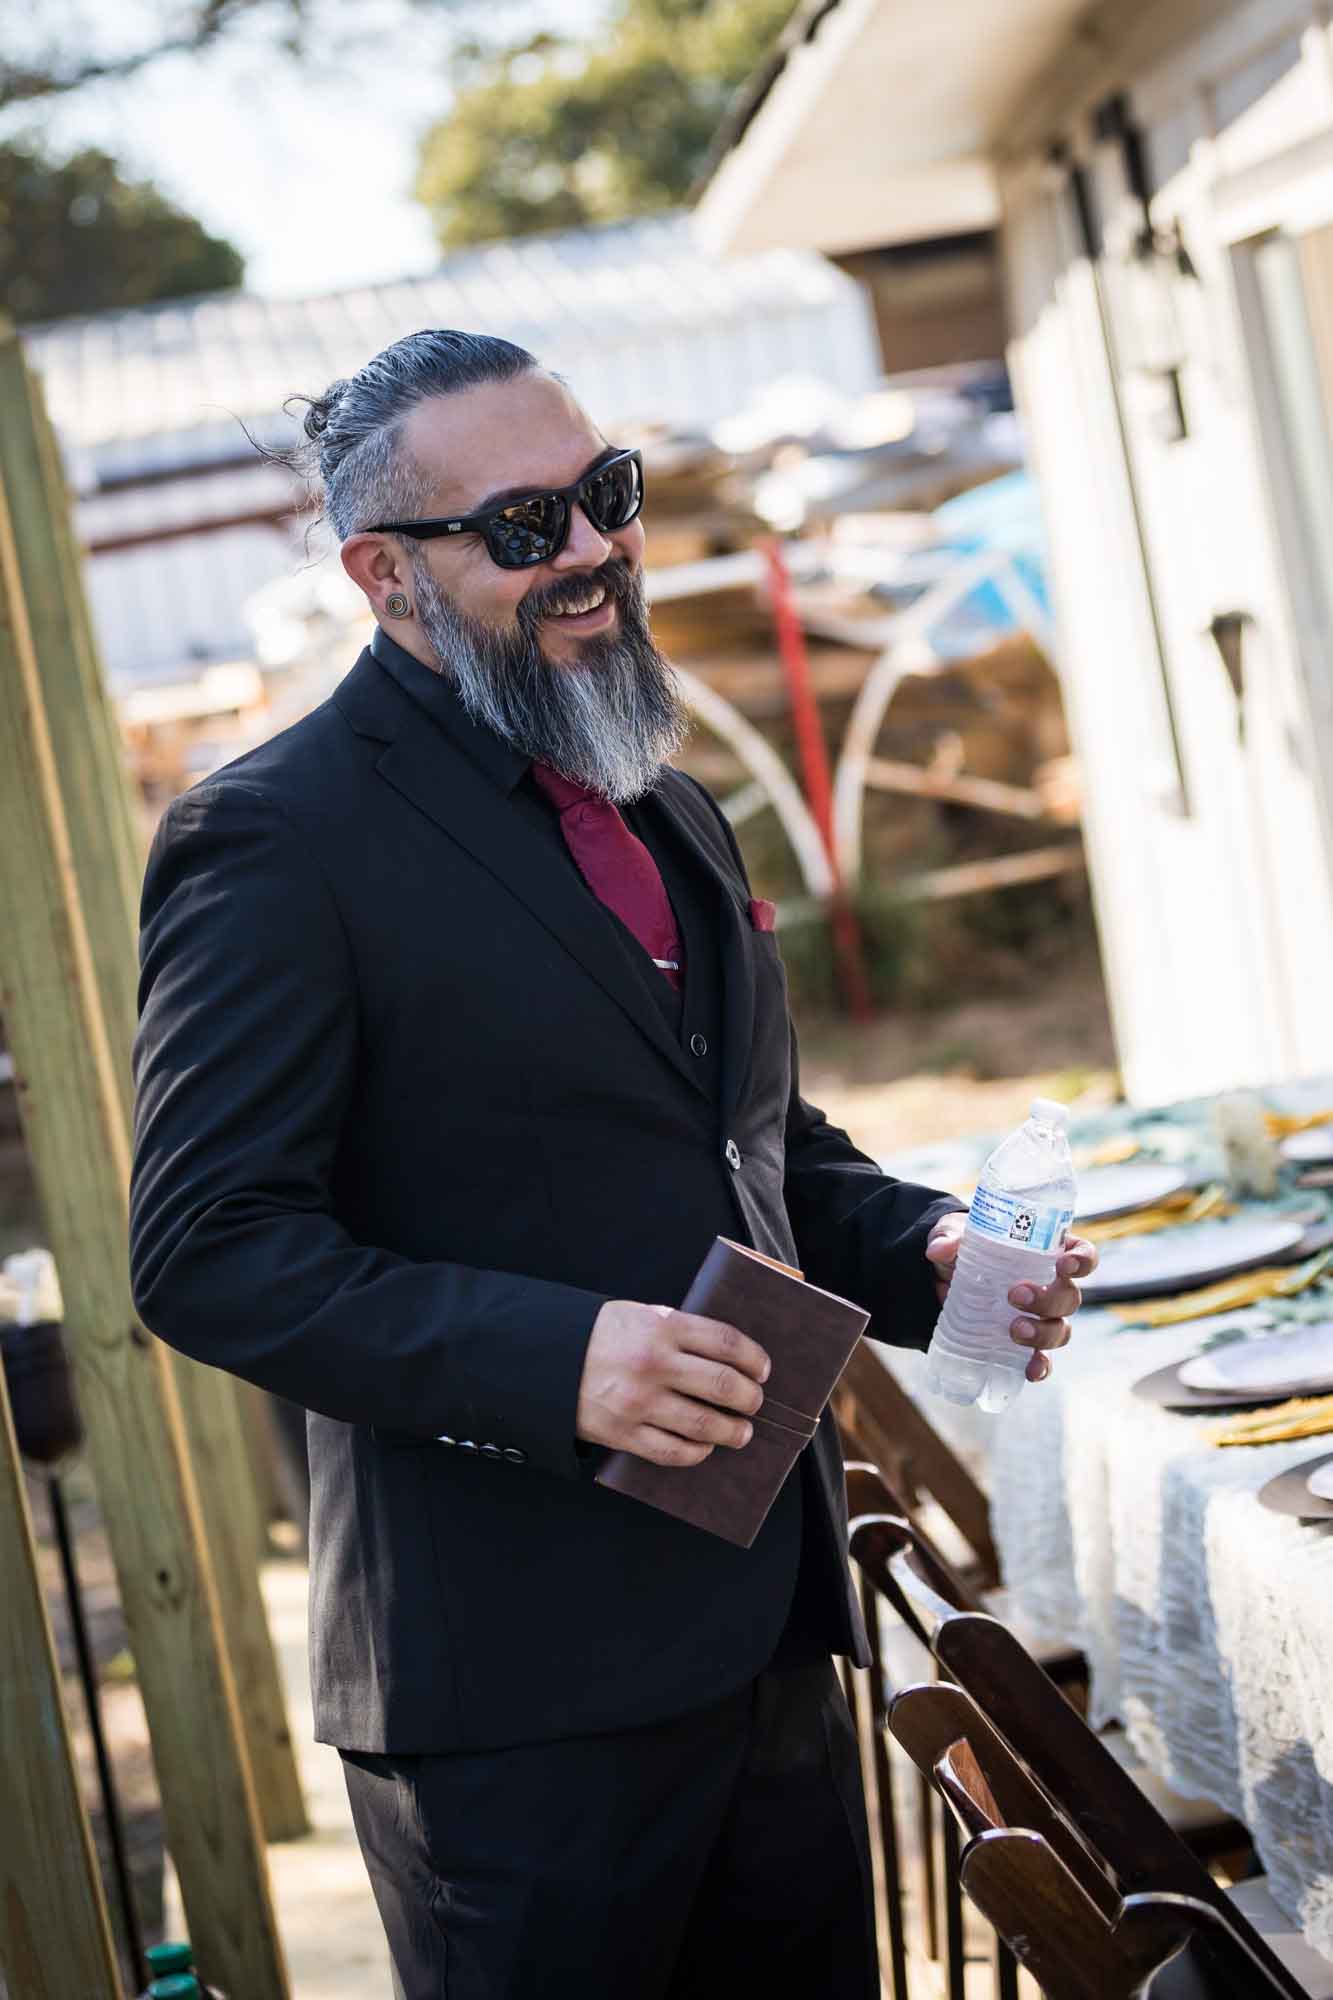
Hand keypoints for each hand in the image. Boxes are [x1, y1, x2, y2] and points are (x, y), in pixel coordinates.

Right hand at [577, 1300, 770, 1465]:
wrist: (547, 1358)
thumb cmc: (602, 1335)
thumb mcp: (642, 1315)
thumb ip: (681, 1331)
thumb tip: (728, 1356)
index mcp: (662, 1328)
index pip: (726, 1342)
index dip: (753, 1358)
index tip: (763, 1369)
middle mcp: (654, 1364)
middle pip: (724, 1385)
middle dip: (750, 1398)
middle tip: (755, 1402)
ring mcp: (639, 1402)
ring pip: (704, 1424)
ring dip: (732, 1431)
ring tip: (741, 1431)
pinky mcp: (624, 1433)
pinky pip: (673, 1451)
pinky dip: (697, 1452)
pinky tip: (705, 1447)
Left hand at [925, 1215, 1099, 1384]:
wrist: (942, 1278)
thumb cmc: (963, 1246)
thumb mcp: (952, 1233)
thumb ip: (948, 1236)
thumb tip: (940, 1250)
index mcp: (1046, 1252)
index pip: (1081, 1254)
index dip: (1082, 1260)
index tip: (1065, 1264)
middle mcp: (1051, 1286)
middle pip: (1069, 1297)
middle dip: (1048, 1298)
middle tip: (1015, 1294)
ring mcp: (1041, 1318)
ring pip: (1060, 1330)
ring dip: (1042, 1333)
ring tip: (1014, 1329)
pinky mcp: (1024, 1343)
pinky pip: (1042, 1359)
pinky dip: (1040, 1366)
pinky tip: (1030, 1371)